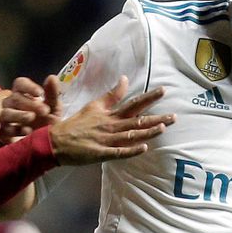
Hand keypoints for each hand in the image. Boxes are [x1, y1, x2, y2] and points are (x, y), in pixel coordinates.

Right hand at [0, 77, 50, 144]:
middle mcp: (12, 104)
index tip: (40, 93)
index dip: (28, 87)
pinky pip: (4, 129)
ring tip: (32, 118)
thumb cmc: (47, 123)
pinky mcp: (3, 134)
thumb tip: (52, 77)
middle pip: (14, 98)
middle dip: (29, 103)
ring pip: (6, 113)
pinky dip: (15, 130)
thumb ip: (53, 94)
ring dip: (19, 115)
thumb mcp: (54, 109)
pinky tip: (27, 131)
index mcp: (23, 95)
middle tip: (45, 110)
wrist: (45, 146)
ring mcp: (6, 119)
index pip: (20, 84)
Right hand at [48, 75, 173, 164]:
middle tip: (174, 116)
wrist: (56, 141)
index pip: (133, 104)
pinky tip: (143, 148)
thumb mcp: (94, 105)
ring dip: (147, 132)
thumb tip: (125, 79)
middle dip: (156, 118)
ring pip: (131, 135)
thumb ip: (111, 95)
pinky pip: (118, 152)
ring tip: (163, 128)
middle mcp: (110, 125)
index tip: (163, 91)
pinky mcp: (101, 154)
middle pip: (137, 120)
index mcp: (109, 114)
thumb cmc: (76, 124)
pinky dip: (131, 150)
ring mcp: (106, 140)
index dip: (149, 98)